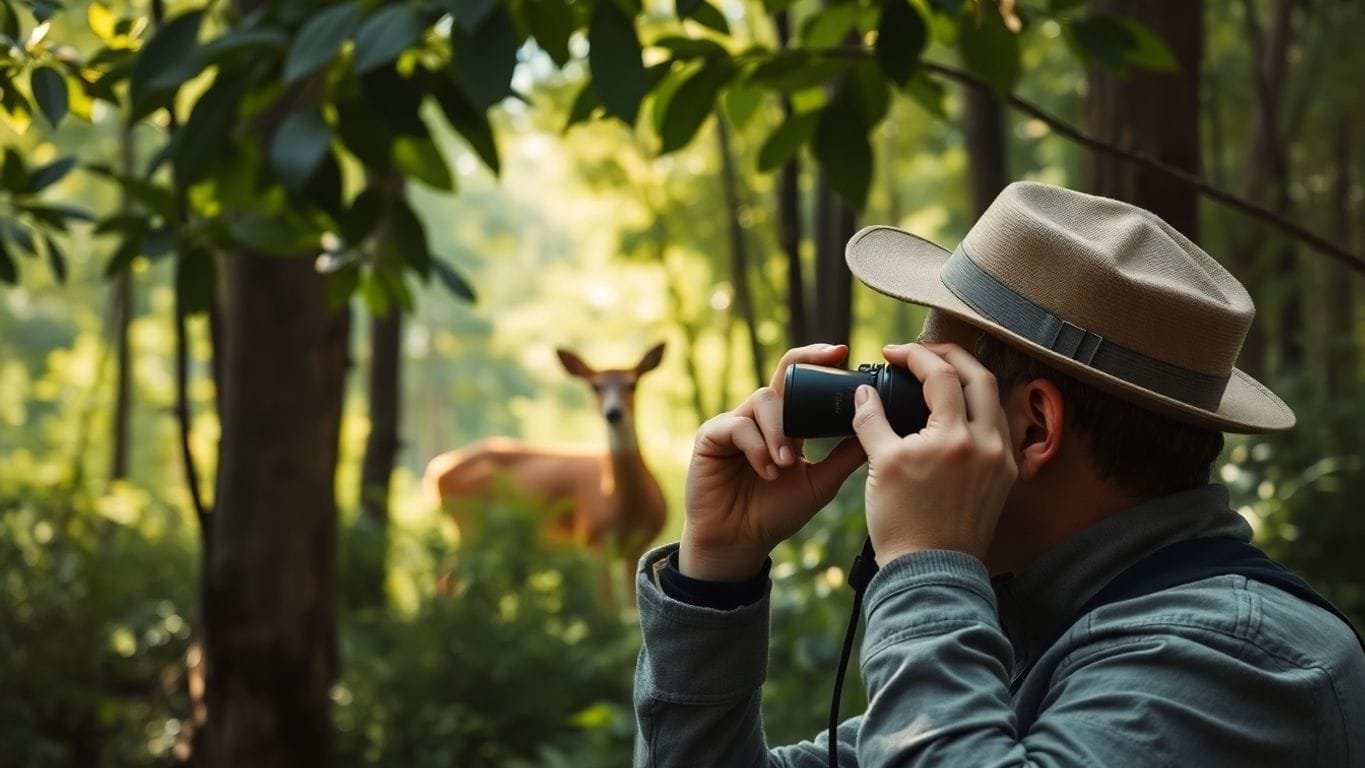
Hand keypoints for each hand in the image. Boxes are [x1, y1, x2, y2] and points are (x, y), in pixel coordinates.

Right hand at [680, 344, 867, 580]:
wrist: (739, 543)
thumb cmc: (776, 513)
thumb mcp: (821, 482)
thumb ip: (846, 456)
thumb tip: (880, 430)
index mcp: (786, 424)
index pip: (802, 382)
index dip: (819, 362)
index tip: (843, 352)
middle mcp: (760, 418)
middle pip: (782, 375)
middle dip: (805, 364)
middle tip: (830, 360)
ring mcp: (734, 424)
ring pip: (763, 401)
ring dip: (781, 431)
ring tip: (786, 464)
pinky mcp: (710, 436)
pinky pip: (737, 425)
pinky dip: (757, 447)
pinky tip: (766, 471)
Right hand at [851, 343, 1016, 566]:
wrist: (930, 572)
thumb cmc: (902, 523)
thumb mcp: (880, 465)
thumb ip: (871, 420)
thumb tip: (863, 393)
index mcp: (955, 437)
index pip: (941, 374)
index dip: (915, 355)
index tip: (892, 354)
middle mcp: (987, 443)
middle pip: (980, 375)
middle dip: (951, 355)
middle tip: (923, 352)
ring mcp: (1000, 460)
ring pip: (994, 401)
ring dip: (969, 380)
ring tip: (941, 377)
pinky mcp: (1004, 477)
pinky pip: (998, 428)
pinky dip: (979, 409)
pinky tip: (958, 413)